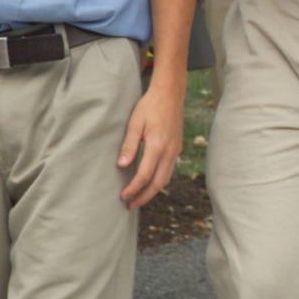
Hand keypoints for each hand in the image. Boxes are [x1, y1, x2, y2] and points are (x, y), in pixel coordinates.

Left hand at [116, 74, 185, 208]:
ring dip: (153, 191)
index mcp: (157, 145)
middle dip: (144, 196)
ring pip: (166, 178)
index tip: (123, 197)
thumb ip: (129, 145)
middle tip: (130, 205)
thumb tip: (122, 165)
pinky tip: (149, 181)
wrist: (171, 93)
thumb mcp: (135, 123)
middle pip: (158, 183)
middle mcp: (170, 151)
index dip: (133, 189)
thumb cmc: (150, 105)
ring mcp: (176, 150)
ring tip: (139, 197)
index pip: (145, 175)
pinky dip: (159, 180)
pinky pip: (169, 170)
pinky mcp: (177, 147)